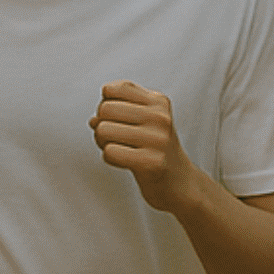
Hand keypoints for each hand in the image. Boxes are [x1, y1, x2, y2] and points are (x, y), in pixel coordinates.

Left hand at [91, 81, 197, 212]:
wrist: (181, 183)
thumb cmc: (156, 151)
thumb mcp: (144, 121)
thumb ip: (118, 112)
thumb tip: (93, 121)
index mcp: (158, 101)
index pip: (111, 89)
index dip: (105, 105)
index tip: (117, 119)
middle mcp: (160, 117)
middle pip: (104, 109)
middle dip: (101, 125)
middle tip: (115, 139)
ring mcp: (157, 139)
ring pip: (103, 130)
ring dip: (103, 143)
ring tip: (120, 149)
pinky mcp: (152, 162)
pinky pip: (109, 152)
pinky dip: (110, 159)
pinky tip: (125, 162)